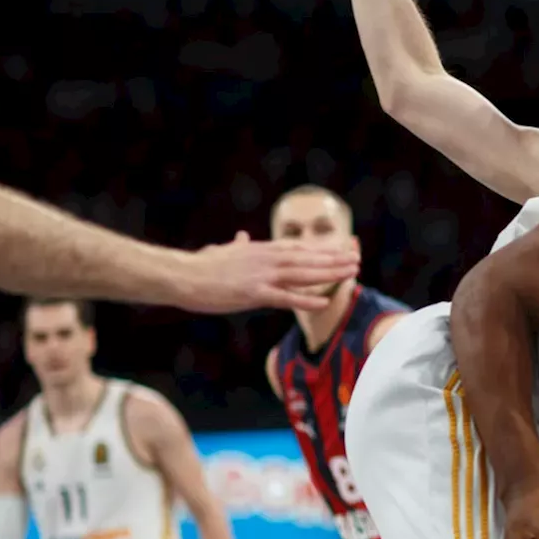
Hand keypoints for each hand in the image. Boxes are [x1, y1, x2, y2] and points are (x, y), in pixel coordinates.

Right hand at [171, 231, 359, 312]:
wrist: (181, 276)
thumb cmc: (199, 266)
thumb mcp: (223, 251)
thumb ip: (237, 245)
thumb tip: (242, 236)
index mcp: (261, 250)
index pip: (299, 248)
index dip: (323, 250)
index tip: (342, 250)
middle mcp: (266, 259)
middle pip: (307, 258)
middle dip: (334, 259)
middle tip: (357, 259)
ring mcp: (261, 276)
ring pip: (303, 274)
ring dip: (329, 273)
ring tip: (351, 272)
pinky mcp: (253, 294)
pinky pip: (285, 297)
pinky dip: (305, 299)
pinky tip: (324, 302)